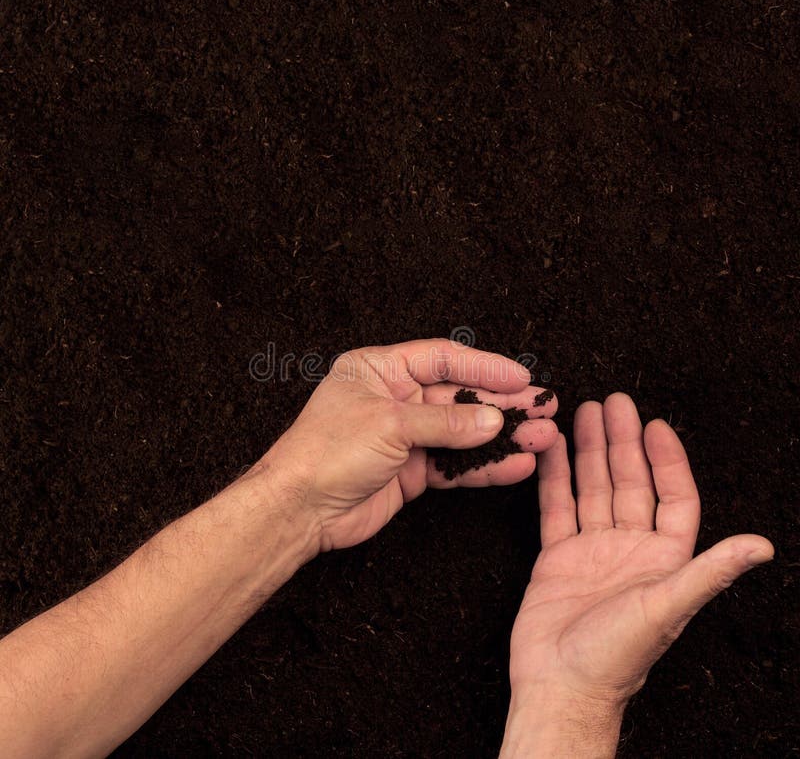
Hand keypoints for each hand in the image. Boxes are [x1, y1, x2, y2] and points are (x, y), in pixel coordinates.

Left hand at [260, 339, 558, 551]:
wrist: (299, 510)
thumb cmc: (325, 452)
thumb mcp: (388, 425)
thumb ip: (445, 422)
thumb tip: (493, 419)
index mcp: (380, 370)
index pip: (443, 359)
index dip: (484, 366)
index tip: (521, 376)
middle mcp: (395, 399)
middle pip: (460, 395)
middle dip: (503, 402)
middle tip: (544, 406)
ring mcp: (404, 436)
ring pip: (464, 432)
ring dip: (502, 436)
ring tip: (543, 437)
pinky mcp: (411, 470)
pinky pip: (455, 465)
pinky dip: (484, 467)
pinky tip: (515, 465)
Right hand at [502, 393, 772, 754]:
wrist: (560, 684)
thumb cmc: (616, 657)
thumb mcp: (667, 608)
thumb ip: (709, 571)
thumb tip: (761, 546)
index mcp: (664, 559)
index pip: (673, 496)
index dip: (667, 460)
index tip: (654, 425)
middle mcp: (630, 549)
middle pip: (630, 482)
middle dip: (621, 441)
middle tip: (612, 403)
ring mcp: (593, 550)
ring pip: (593, 488)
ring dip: (588, 451)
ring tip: (581, 413)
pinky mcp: (558, 555)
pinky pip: (556, 507)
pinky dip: (553, 478)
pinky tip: (550, 451)